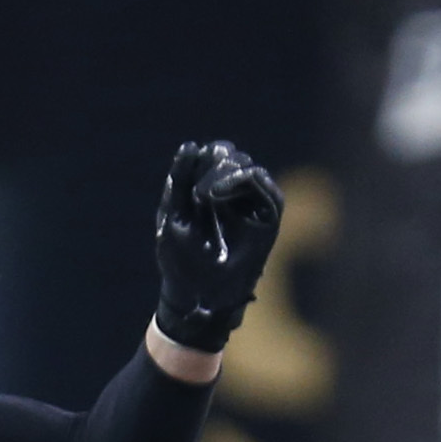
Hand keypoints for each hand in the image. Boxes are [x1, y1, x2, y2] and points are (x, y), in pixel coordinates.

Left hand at [150, 139, 281, 353]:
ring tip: (205, 195)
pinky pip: (264, 186)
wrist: (196, 297)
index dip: (201, 158)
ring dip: (224, 172)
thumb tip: (191, 145)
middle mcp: (233, 195)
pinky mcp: (268, 219)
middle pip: (232, 155)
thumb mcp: (173, 215)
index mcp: (209, 191)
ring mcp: (251, 205)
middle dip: (214, 163)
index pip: (213, 155)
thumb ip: (180, 180)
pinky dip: (240, 181)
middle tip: (197, 192)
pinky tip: (216, 194)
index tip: (187, 181)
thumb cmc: (181, 260)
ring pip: (247, 166)